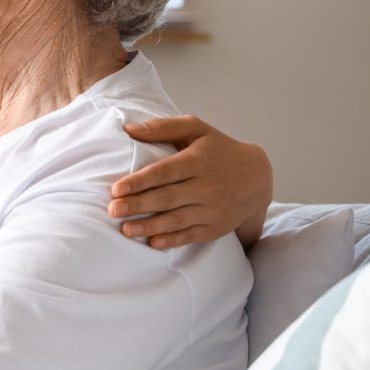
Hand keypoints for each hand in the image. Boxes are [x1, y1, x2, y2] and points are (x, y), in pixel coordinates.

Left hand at [111, 116, 272, 249]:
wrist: (257, 177)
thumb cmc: (218, 150)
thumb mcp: (197, 130)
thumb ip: (164, 127)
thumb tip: (129, 129)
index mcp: (197, 161)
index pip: (165, 172)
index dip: (140, 181)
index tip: (116, 189)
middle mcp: (206, 187)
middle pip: (167, 198)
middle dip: (138, 205)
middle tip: (112, 210)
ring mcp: (212, 209)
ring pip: (176, 220)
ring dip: (150, 226)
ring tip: (125, 229)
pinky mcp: (215, 227)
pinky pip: (191, 235)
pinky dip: (172, 240)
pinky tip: (153, 242)